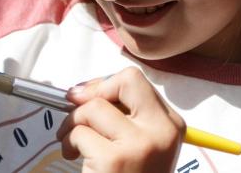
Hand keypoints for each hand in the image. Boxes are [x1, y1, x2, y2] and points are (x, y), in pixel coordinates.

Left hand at [56, 67, 184, 172]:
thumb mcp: (141, 148)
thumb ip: (124, 118)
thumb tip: (83, 92)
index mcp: (172, 125)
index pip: (136, 82)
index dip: (106, 85)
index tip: (89, 98)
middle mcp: (161, 131)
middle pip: (124, 81)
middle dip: (92, 90)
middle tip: (74, 106)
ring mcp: (140, 145)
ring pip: (93, 108)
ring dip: (71, 122)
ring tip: (71, 142)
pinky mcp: (115, 160)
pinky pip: (80, 133)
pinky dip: (68, 143)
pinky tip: (74, 157)